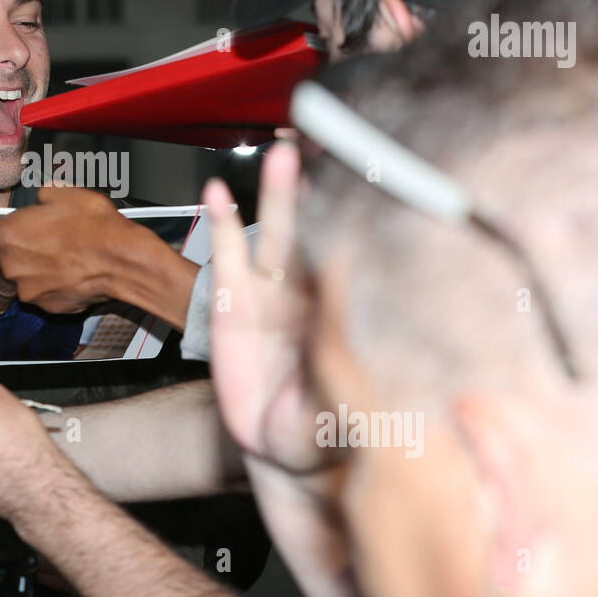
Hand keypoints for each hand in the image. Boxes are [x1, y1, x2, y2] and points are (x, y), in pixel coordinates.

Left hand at [0, 186, 199, 329]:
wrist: (120, 257)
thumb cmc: (92, 223)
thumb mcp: (61, 195)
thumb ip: (42, 200)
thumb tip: (41, 200)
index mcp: (6, 237)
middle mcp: (13, 268)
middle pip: (1, 280)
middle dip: (5, 283)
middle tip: (18, 278)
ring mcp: (32, 291)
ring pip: (26, 289)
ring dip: (37, 280)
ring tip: (62, 266)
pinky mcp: (52, 307)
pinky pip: (48, 299)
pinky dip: (56, 290)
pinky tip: (76, 275)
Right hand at [204, 142, 366, 596]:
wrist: (279, 448)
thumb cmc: (325, 432)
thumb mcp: (345, 420)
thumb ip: (349, 397)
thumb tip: (366, 375)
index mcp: (346, 315)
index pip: (358, 259)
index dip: (366, 223)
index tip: (381, 186)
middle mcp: (311, 295)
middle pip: (320, 232)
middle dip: (326, 191)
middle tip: (334, 147)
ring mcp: (271, 294)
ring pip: (278, 233)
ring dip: (279, 193)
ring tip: (283, 155)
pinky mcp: (232, 302)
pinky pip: (228, 256)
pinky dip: (222, 223)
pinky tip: (217, 193)